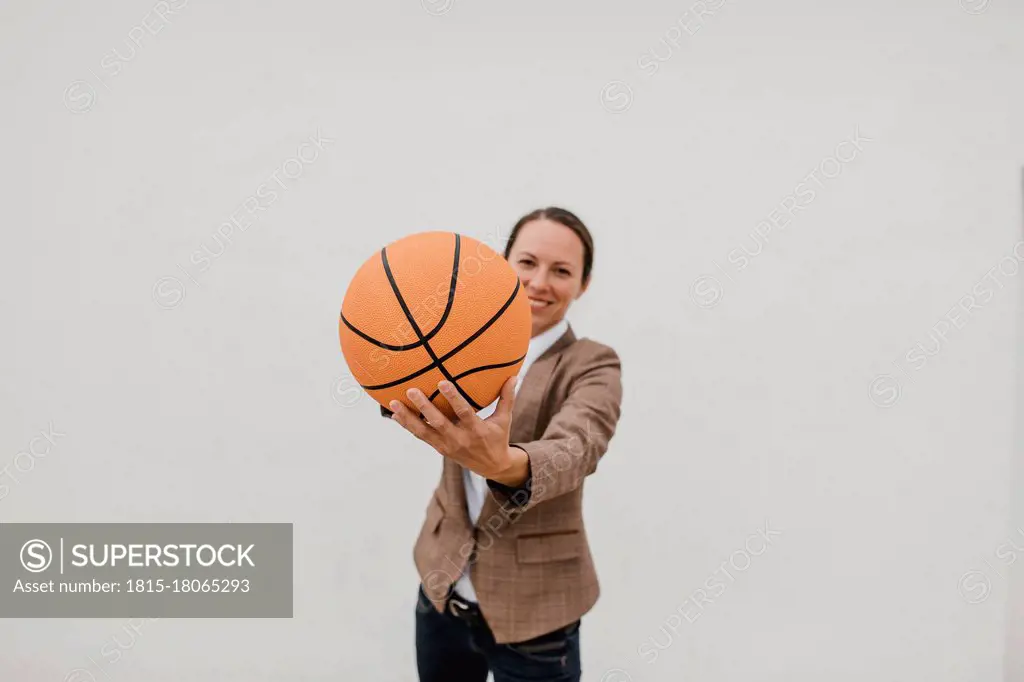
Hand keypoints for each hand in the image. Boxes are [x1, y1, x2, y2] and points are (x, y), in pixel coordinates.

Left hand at [388, 376, 527, 484]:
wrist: (491, 467)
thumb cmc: (498, 437)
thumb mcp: (504, 420)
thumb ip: (506, 398)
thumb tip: (513, 375)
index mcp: (476, 430)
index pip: (463, 413)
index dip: (453, 398)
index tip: (442, 382)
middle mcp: (459, 439)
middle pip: (438, 423)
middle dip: (424, 407)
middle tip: (411, 390)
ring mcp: (446, 445)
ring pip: (423, 432)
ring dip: (407, 418)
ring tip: (393, 404)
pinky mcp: (439, 448)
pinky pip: (420, 436)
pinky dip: (407, 425)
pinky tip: (394, 415)